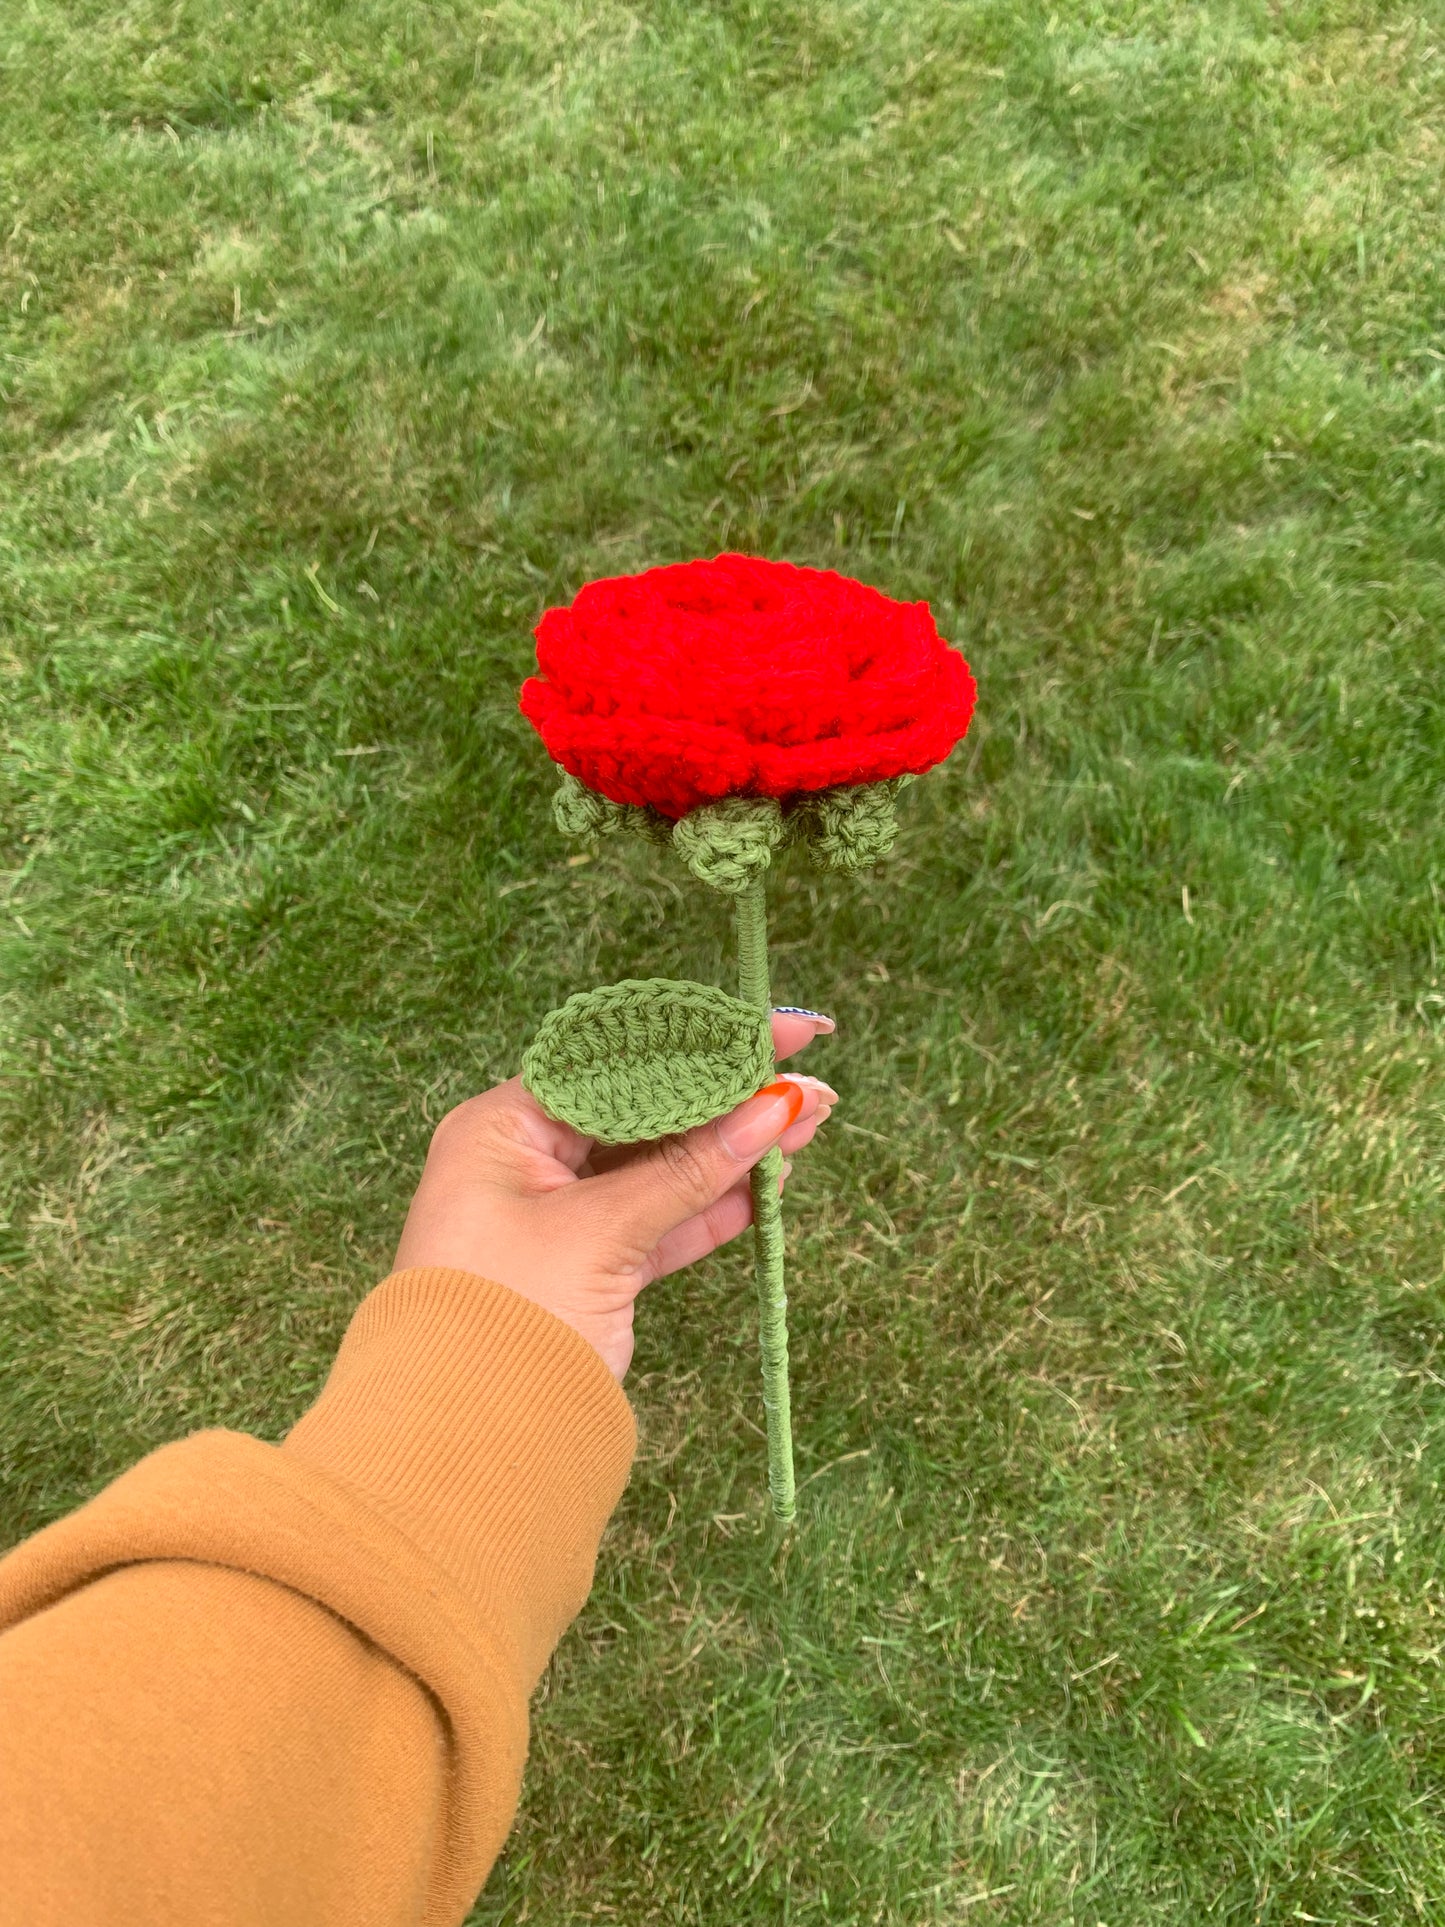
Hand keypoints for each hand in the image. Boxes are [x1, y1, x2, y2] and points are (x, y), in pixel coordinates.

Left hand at [392, 1011, 837, 1377]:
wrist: (465, 1446)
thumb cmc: (503, 1317)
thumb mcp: (599, 1232)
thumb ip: (688, 1171)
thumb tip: (772, 1108)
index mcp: (502, 1128)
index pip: (615, 1062)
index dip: (699, 1043)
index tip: (774, 1030)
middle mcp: (527, 1161)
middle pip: (644, 1111)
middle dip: (727, 1096)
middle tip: (806, 1077)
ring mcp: (560, 1216)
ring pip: (661, 1168)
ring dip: (733, 1149)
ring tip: (809, 1122)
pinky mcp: (590, 1269)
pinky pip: (661, 1222)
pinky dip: (714, 1206)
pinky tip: (770, 1183)